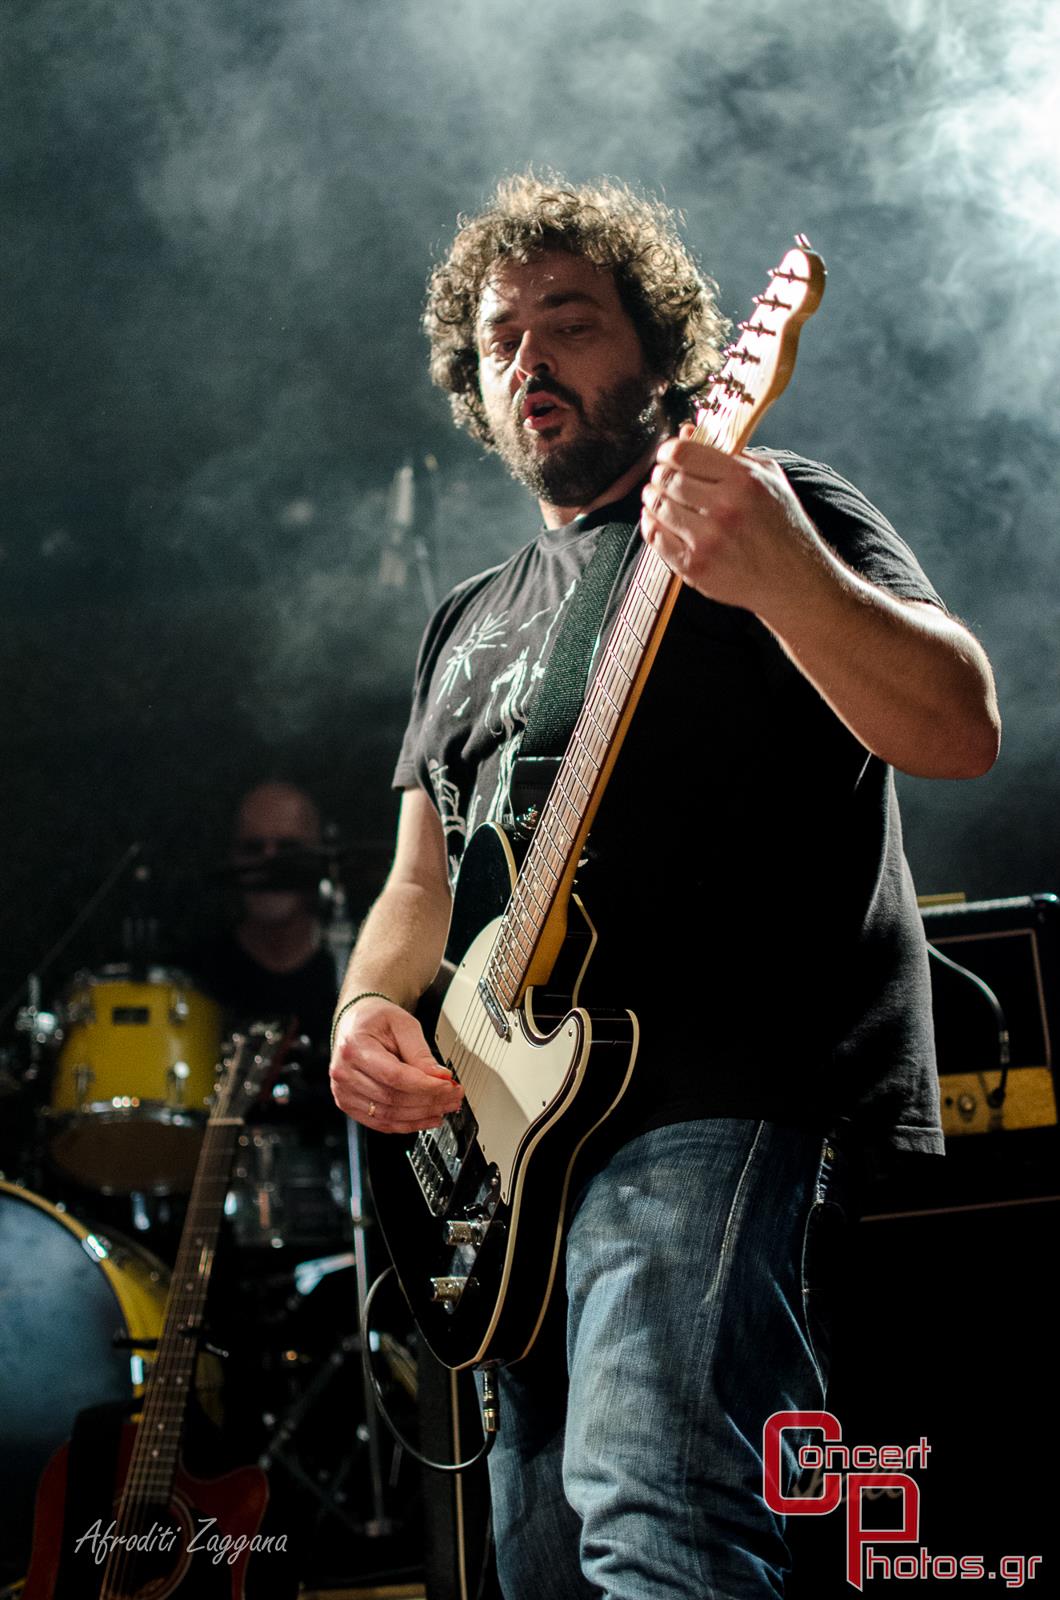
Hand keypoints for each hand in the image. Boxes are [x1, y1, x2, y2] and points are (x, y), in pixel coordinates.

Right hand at [329, 996, 462, 1132]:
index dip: (425, 1086)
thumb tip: (439, 1077)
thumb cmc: (376, 1020)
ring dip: (421, 1116)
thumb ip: (420, 1052)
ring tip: (444, 1107)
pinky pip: (381, 1123)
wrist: (356, 1023)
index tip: (448, 1085)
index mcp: (354, 1047)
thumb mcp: (403, 1024)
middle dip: (429, 1101)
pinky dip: (407, 1124)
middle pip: (392, 1098)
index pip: (394, 1076)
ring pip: (388, 1115)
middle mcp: (344, 1073)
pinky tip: (426, 1118)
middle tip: (453, 1096)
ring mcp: (343, 1092)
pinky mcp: (349, 1105)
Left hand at [639, 426, 823, 620]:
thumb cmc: (780, 525)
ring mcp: (708, 540)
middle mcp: (725, 509)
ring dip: (652, 499)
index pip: (682, 453)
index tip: (668, 456)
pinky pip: (656, 537)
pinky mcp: (695, 567)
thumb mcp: (766, 479)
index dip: (668, 452)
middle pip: (666, 479)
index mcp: (743, 480)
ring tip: (658, 498)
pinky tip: (658, 520)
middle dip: (659, 475)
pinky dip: (650, 525)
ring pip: (657, 507)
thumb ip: (728, 453)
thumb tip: (686, 431)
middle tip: (661, 478)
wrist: (792, 579)